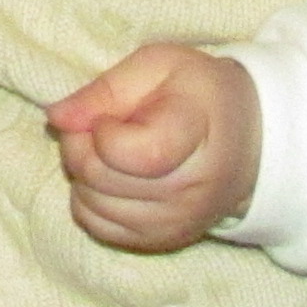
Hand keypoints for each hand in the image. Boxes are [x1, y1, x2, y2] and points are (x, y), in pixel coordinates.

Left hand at [49, 44, 258, 253]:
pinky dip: (90, 200)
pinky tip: (111, 177)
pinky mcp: (163, 240)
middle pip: (100, 179)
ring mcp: (177, 221)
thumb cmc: (199, 95)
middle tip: (97, 126)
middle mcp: (190, 189)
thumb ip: (105, 89)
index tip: (112, 115)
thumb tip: (56, 118)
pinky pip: (97, 227)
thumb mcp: (159, 66)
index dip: (101, 131)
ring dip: (82, 173)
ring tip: (107, 150)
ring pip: (91, 205)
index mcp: (195, 135)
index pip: (129, 153)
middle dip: (80, 146)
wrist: (251, 141)